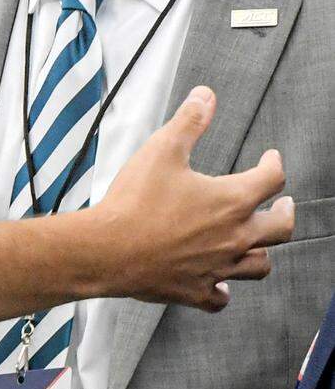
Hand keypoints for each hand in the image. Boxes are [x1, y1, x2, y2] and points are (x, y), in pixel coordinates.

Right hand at [93, 86, 293, 311]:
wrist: (109, 249)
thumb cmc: (135, 200)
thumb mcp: (161, 149)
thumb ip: (188, 122)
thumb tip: (206, 97)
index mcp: (230, 201)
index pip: (271, 180)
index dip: (274, 164)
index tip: (271, 157)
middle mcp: (233, 237)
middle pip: (280, 228)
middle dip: (285, 212)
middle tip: (284, 204)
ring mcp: (217, 267)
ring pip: (259, 265)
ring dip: (263, 251)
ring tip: (258, 242)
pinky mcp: (196, 290)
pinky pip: (221, 296)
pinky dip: (224, 289)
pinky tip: (220, 283)